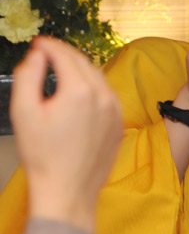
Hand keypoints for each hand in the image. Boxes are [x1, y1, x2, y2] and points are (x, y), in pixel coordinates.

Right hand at [10, 36, 122, 232]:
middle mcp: (104, 97)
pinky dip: (93, 86)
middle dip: (64, 53)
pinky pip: (107, 95)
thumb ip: (28, 75)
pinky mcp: (119, 125)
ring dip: (80, 68)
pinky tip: (80, 91)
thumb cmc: (43, 155)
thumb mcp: (24, 112)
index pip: (64, 55)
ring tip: (61, 68)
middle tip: (47, 52)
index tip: (37, 42)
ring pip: (98, 77)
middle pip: (84, 62)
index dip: (48, 45)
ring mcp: (116, 111)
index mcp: (80, 91)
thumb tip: (38, 55)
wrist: (69, 191)